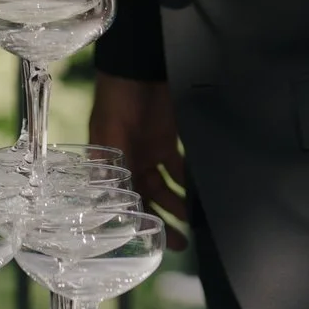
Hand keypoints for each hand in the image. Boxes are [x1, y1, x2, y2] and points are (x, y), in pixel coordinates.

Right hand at [89, 73, 188, 248]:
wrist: (139, 66)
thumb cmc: (118, 97)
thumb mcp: (111, 133)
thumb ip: (117, 167)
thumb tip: (120, 204)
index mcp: (109, 163)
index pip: (122, 200)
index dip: (135, 222)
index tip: (152, 242)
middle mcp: (128, 162)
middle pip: (145, 198)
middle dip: (161, 219)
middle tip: (180, 242)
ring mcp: (148, 151)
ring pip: (164, 186)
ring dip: (177, 203)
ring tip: (192, 222)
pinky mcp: (167, 139)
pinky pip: (179, 166)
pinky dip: (188, 179)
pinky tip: (199, 193)